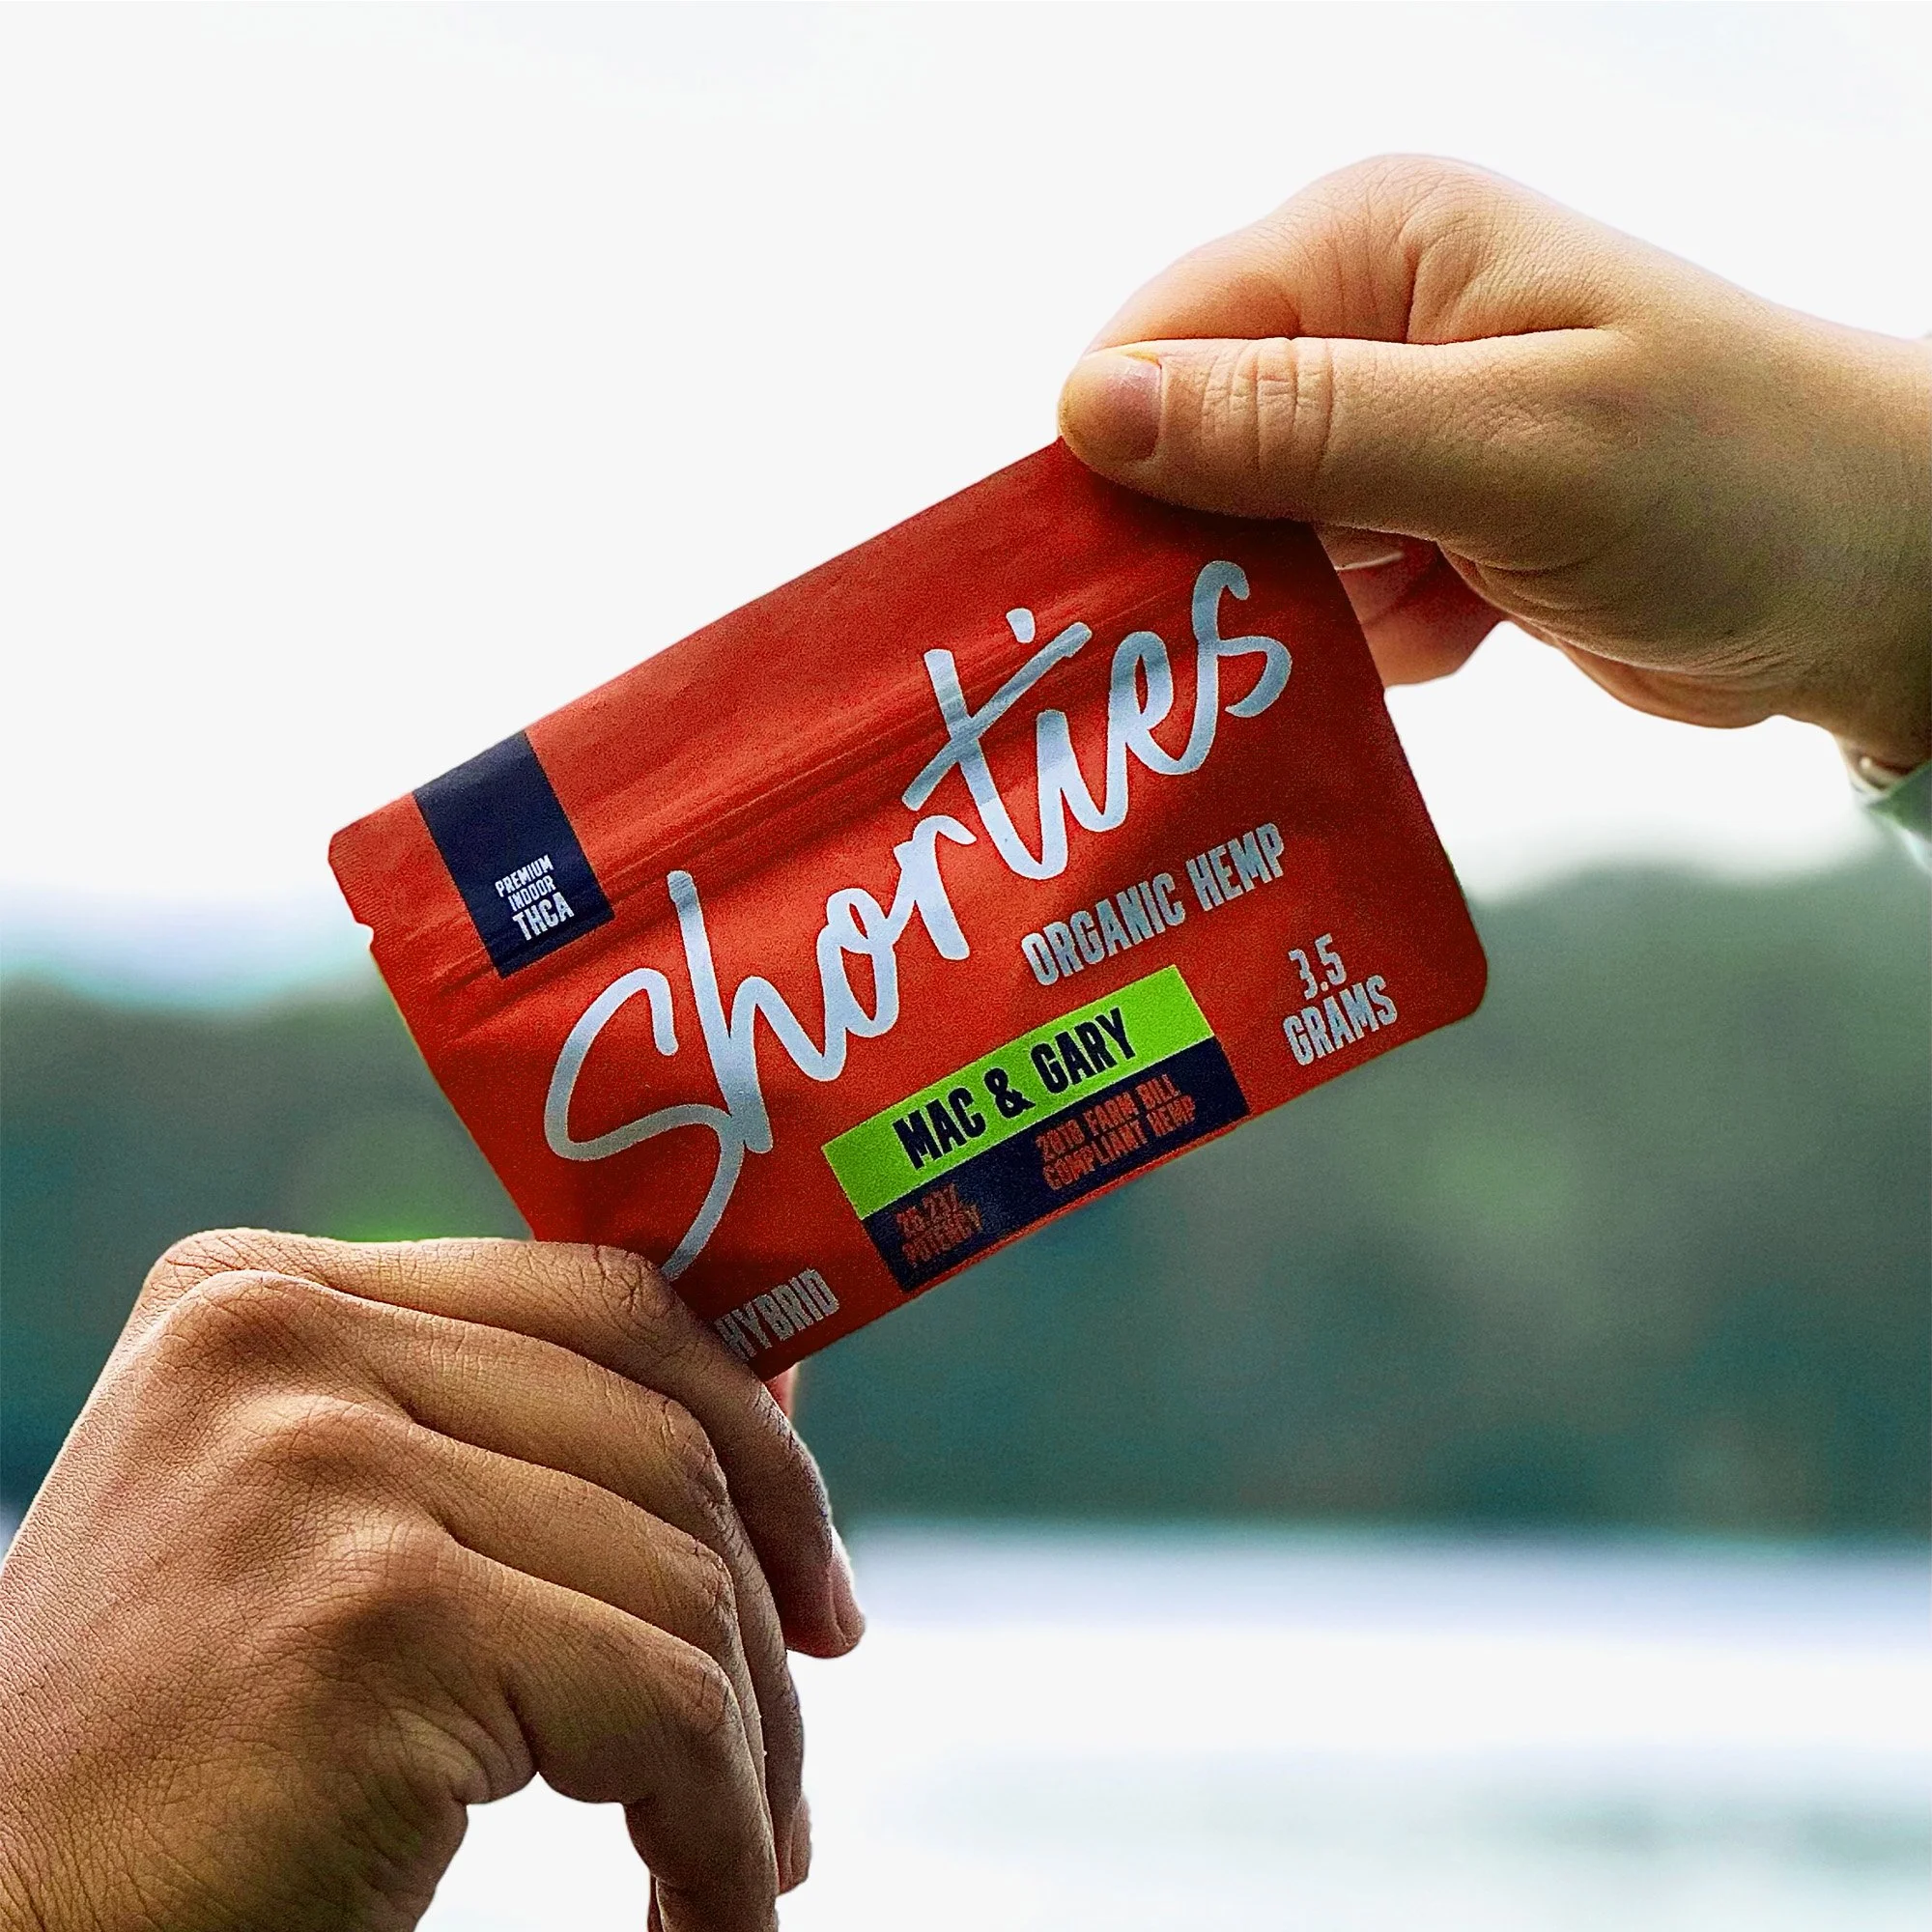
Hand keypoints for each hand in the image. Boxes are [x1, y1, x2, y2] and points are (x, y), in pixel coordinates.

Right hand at [0, 1232, 863, 1931]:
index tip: (812, 1568)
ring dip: (747, 1744)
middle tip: (796, 1743)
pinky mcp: (371, 1613)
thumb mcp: (323, 1537)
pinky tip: (704, 1911)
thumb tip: (780, 1404)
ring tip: (741, 1859)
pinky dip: (718, 1829)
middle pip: (659, 1436)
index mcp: (262, 1292)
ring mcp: (320, 1461)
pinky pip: (657, 1707)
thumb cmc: (171, 1761)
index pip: (600, 1299)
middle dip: (768, 1602)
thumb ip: (511, 1442)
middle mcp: (281, 1338)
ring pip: (678, 1575)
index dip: (751, 1428)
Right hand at [1059, 156, 1930, 774]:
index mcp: (1378, 244)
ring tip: (1387, 640)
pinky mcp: (1426, 520)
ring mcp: (1399, 428)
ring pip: (1250, 538)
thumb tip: (1094, 407)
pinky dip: (1363, 644)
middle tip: (1228, 661)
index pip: (1158, 347)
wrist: (1880, 582)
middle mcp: (1371, 323)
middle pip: (1188, 450)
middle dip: (1202, 560)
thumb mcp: (1510, 447)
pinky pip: (1325, 595)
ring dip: (1293, 615)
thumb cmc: (1735, 482)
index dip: (1114, 471)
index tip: (1103, 601)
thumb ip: (1302, 427)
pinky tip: (1449, 642)